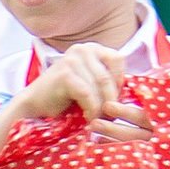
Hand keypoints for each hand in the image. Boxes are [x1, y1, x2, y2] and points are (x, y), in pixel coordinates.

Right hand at [15, 42, 151, 142]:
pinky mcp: (65, 74)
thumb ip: (107, 80)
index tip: (114, 100)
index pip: (118, 60)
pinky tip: (88, 118)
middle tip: (109, 117)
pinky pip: (88, 94)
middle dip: (111, 100)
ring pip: (99, 87)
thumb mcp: (91, 83)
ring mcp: (72, 59)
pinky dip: (91, 109)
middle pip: (109, 77)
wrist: (34, 105)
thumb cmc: (65, 97)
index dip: (119, 82)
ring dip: (101, 107)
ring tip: (99, 119)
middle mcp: (83, 49)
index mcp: (92, 48)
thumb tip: (135, 91)